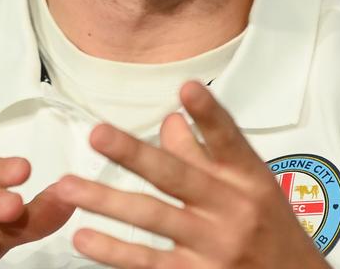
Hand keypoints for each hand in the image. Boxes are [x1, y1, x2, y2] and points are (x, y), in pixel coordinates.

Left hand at [52, 81, 327, 267]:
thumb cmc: (271, 232)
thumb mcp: (251, 186)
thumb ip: (207, 153)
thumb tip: (170, 120)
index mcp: (248, 179)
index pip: (228, 140)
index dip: (208, 113)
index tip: (188, 88)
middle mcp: (232, 210)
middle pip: (178, 176)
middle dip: (134, 153)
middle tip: (98, 134)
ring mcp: (214, 247)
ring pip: (153, 218)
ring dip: (106, 201)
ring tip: (69, 187)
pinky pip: (149, 263)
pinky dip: (114, 251)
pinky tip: (85, 237)